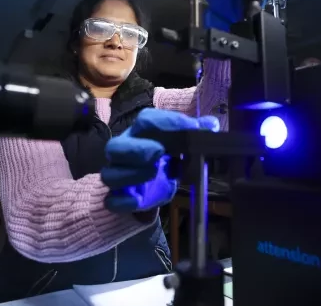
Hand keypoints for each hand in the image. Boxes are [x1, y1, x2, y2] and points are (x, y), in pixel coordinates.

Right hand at [102, 108, 219, 212]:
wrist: (155, 185)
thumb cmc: (168, 158)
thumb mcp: (184, 145)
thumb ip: (197, 133)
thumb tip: (210, 124)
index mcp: (142, 132)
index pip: (146, 120)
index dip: (165, 122)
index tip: (188, 127)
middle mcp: (124, 151)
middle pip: (116, 147)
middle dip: (137, 148)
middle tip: (159, 151)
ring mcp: (118, 175)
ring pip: (110, 174)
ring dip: (131, 174)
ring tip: (154, 173)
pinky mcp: (119, 198)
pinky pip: (111, 200)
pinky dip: (122, 201)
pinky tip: (137, 201)